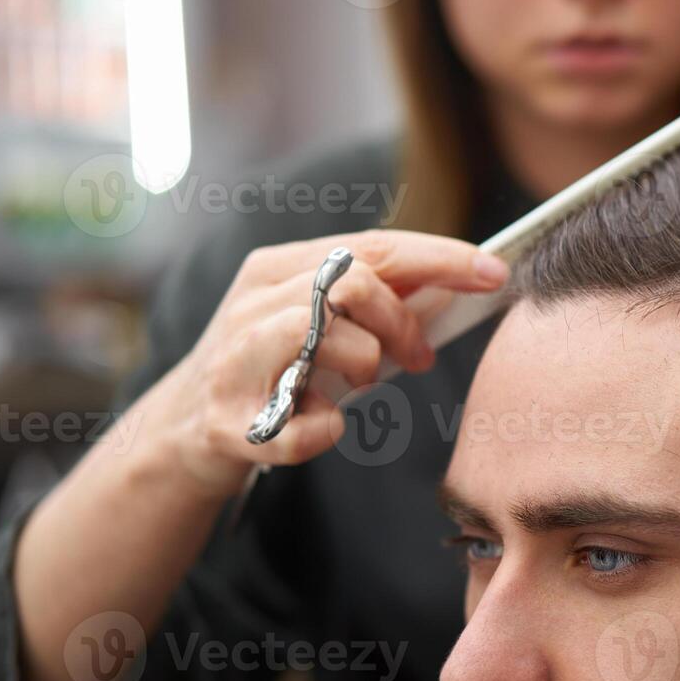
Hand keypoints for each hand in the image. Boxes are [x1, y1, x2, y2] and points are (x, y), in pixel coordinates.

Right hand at [154, 229, 509, 495]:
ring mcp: (233, 362)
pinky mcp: (227, 424)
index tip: (496, 271)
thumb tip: (454, 282)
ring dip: (364, 367)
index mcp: (277, 270)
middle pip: (351, 283)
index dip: (442, 257)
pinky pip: (303, 428)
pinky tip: (325, 426)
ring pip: (322, 337)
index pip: (373, 247)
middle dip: (403, 321)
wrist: (183, 433)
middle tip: (418, 358)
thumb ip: (377, 299)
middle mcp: (251, 305)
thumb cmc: (273, 372)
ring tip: (360, 385)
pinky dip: (327, 432)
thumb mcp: (320, 322)